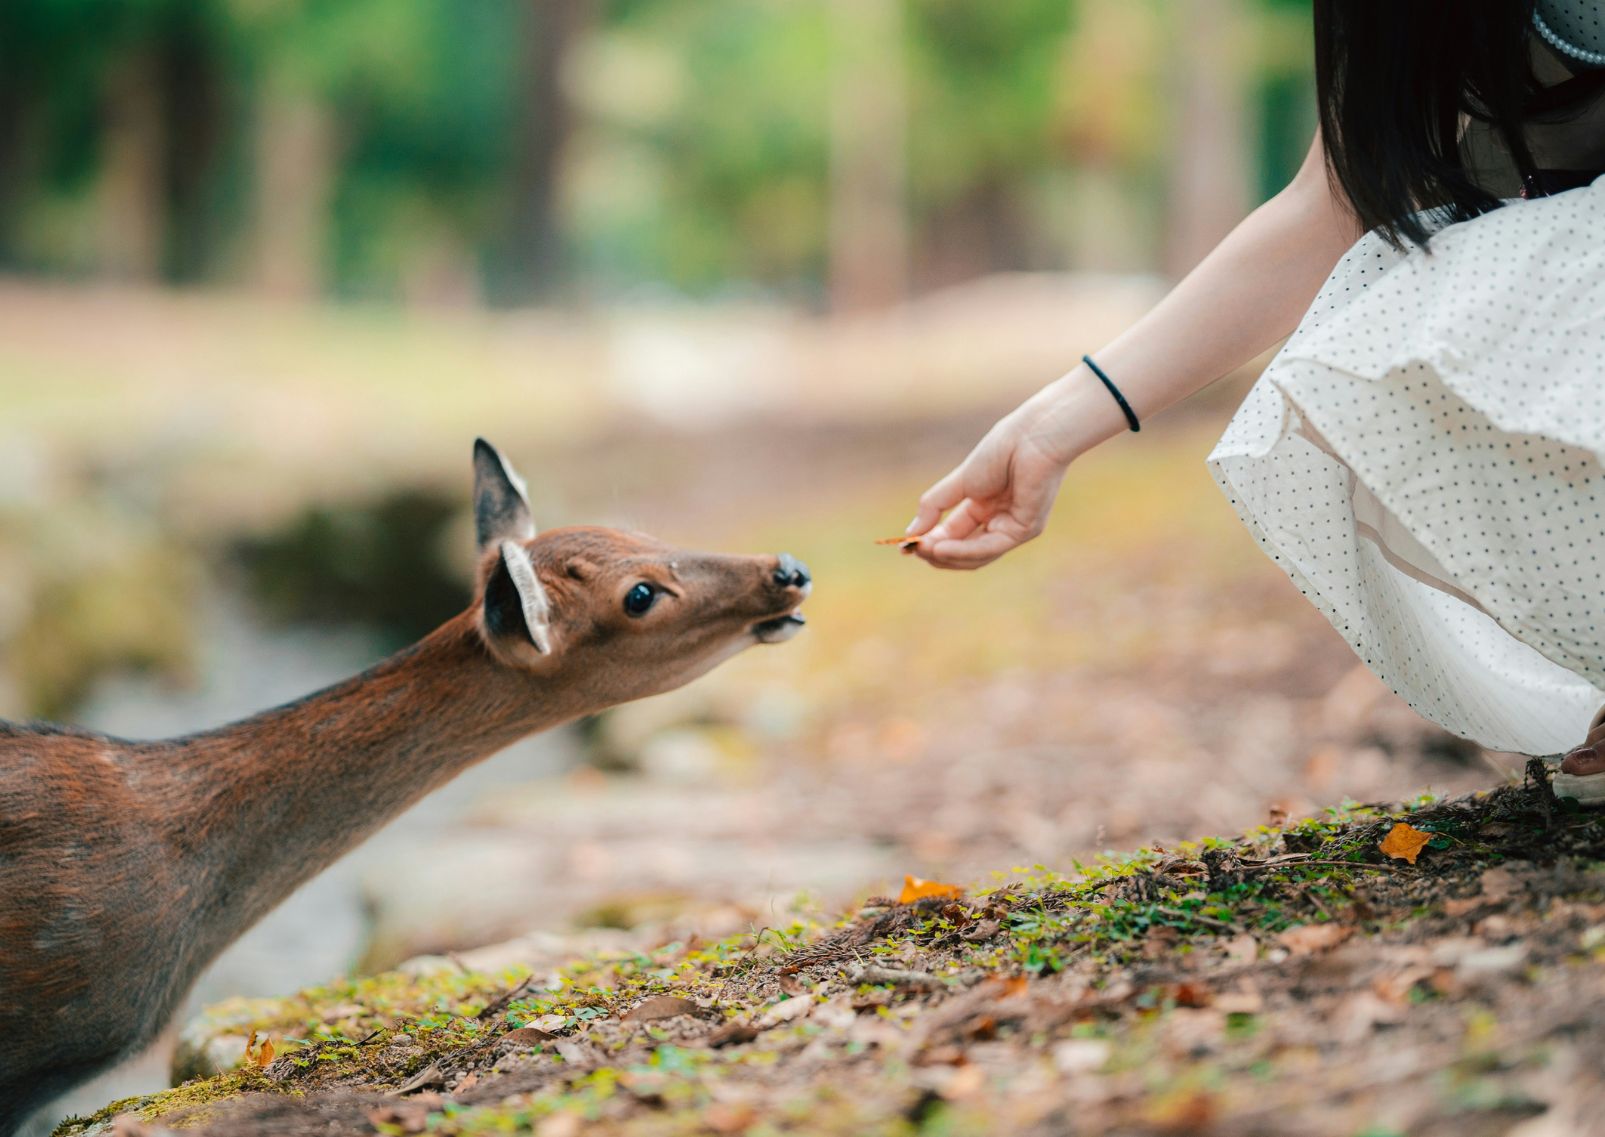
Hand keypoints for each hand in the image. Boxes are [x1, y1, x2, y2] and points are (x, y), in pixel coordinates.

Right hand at [904, 398, 1075, 569]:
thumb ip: (934, 506)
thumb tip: (910, 533)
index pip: (954, 535)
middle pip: (965, 551)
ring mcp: (1014, 528)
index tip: (905, 547)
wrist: (1030, 437)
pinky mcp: (1025, 530)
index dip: (930, 542)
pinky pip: (990, 547)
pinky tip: (941, 548)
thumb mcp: (959, 483)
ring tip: (923, 550)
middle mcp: (1000, 521)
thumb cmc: (1000, 451)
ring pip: (977, 556)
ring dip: (947, 556)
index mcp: (985, 507)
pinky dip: (963, 551)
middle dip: (937, 553)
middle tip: (912, 551)